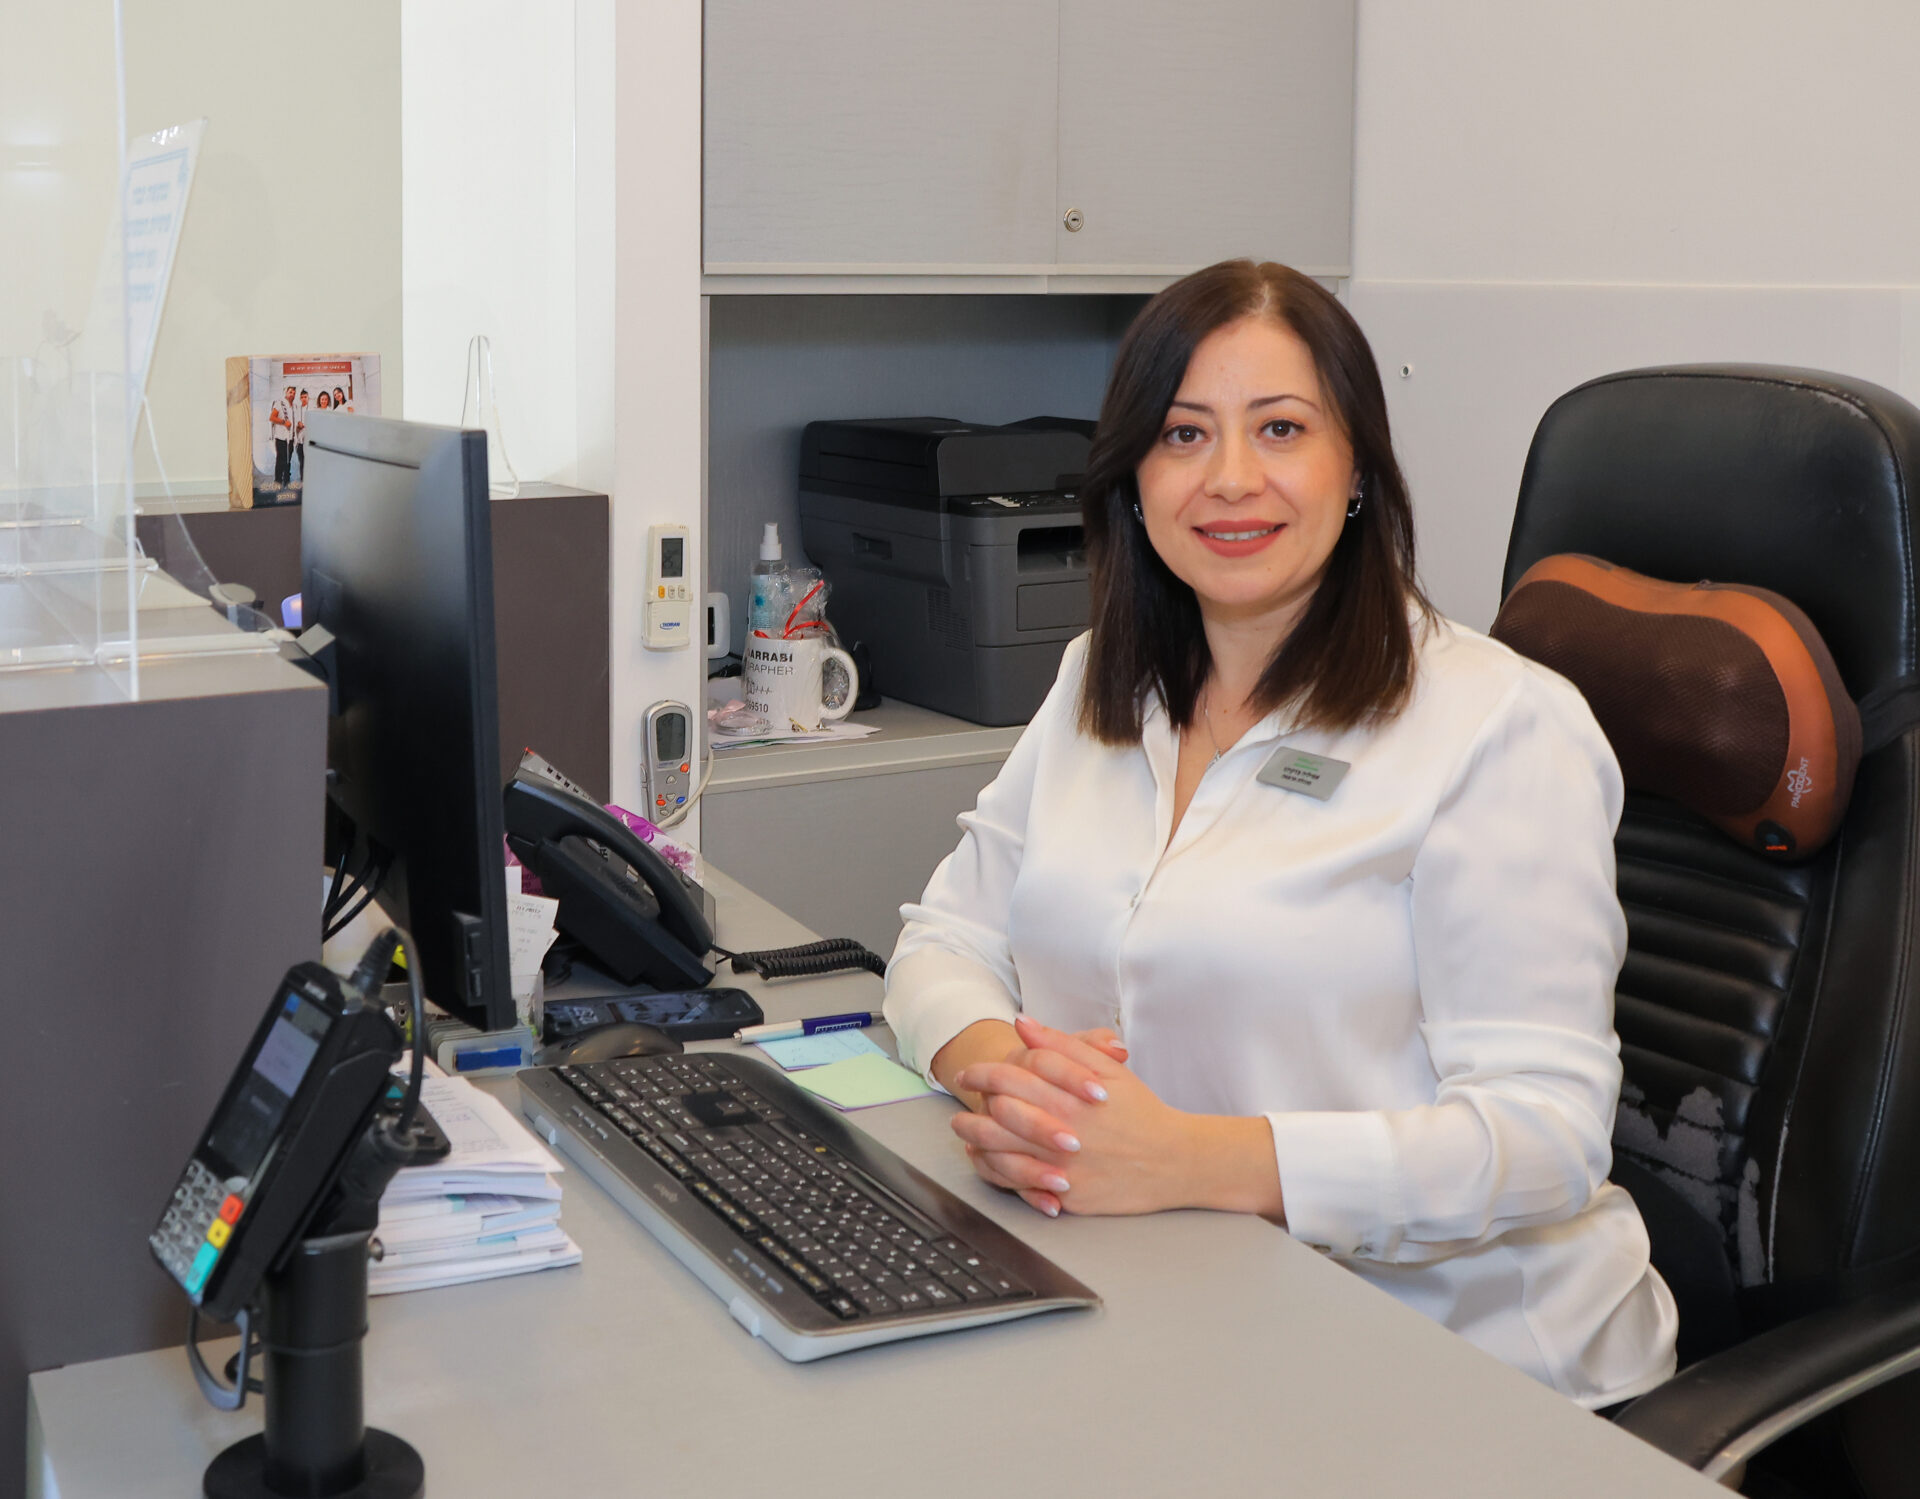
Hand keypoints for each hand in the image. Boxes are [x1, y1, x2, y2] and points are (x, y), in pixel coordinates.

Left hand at [950, 1015, 1196, 1217]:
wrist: (1175, 1161)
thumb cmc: (1141, 1112)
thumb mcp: (1108, 1069)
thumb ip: (1061, 1045)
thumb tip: (1023, 1023)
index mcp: (1069, 1096)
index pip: (1009, 1078)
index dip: (982, 1072)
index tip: (969, 1073)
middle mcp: (1062, 1132)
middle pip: (997, 1118)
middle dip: (970, 1109)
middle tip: (961, 1104)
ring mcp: (1064, 1168)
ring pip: (1002, 1155)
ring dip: (976, 1142)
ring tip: (965, 1133)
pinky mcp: (1069, 1197)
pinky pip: (1022, 1187)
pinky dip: (999, 1174)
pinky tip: (988, 1162)